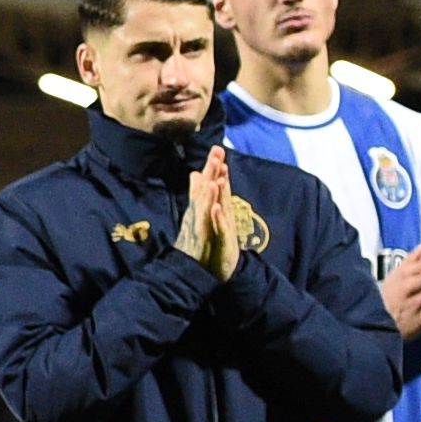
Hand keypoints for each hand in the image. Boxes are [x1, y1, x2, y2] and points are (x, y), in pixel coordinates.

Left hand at [184, 145, 261, 275]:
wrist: (220, 271)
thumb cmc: (214, 242)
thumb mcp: (208, 216)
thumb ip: (201, 194)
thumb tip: (196, 174)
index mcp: (219, 210)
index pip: (218, 186)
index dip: (217, 169)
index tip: (216, 150)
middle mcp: (224, 217)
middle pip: (222, 193)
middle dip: (220, 174)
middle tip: (219, 156)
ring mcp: (224, 230)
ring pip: (223, 209)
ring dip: (221, 194)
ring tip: (218, 179)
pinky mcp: (224, 244)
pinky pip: (221, 230)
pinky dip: (218, 219)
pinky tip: (215, 208)